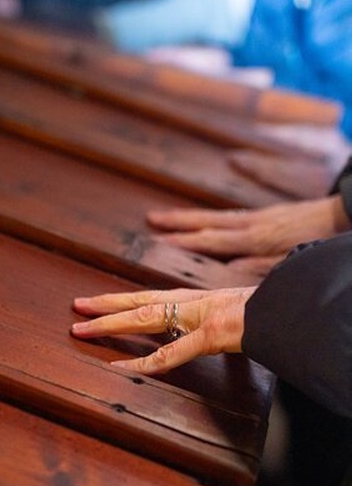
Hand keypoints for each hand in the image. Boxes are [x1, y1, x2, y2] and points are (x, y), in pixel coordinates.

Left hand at [71, 287, 255, 374]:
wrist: (288, 307)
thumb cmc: (260, 310)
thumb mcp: (226, 312)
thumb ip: (204, 323)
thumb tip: (194, 334)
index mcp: (190, 298)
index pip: (146, 296)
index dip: (119, 299)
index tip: (95, 301)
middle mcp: (187, 302)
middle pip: (136, 302)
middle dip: (104, 305)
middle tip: (76, 306)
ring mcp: (197, 317)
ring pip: (144, 318)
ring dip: (111, 324)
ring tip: (83, 329)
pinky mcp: (210, 334)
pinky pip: (172, 353)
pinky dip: (145, 362)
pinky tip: (120, 366)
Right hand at [147, 194, 348, 258]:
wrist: (338, 216)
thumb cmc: (313, 241)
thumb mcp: (288, 260)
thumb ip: (257, 266)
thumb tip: (227, 270)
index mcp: (253, 239)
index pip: (211, 239)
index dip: (185, 240)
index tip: (161, 240)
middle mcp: (247, 225)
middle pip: (206, 222)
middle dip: (177, 222)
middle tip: (151, 219)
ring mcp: (252, 218)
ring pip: (213, 216)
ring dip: (187, 217)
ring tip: (162, 216)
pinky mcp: (260, 216)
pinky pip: (226, 215)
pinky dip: (208, 216)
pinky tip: (200, 219)